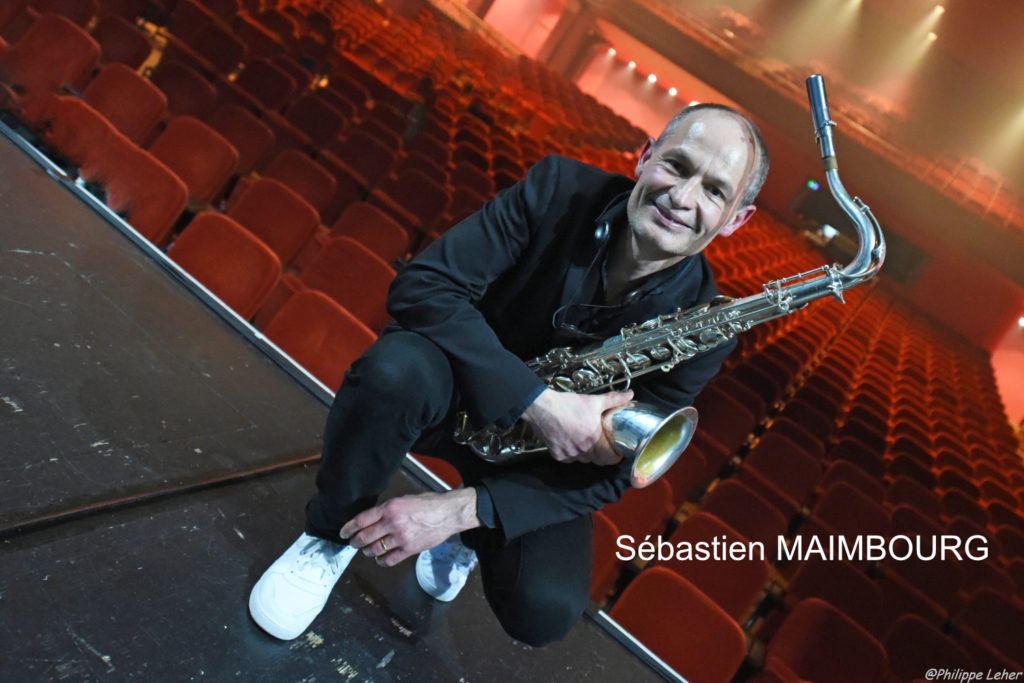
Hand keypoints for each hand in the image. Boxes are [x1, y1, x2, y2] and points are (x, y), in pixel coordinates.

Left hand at [339, 489, 479, 566]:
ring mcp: (401, 538)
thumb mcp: (403, 500)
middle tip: (353, 542)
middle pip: (364, 537)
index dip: (348, 528)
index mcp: (390, 508)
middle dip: (355, 542)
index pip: (361, 520)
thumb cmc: (427, 504)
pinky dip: (381, 561)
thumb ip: (386, 510)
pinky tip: (379, 559)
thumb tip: (371, 519)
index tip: (343, 532)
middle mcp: (393, 523)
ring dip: (367, 552)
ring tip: (366, 550)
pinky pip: (388, 560)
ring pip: (374, 550)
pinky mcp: (409, 549)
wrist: (447, 513)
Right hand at [521, 388, 633, 464]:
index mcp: (593, 437)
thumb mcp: (593, 401)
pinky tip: (572, 443)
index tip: (615, 451)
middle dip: (602, 456)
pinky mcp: (557, 454)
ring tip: (586, 443)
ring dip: (587, 454)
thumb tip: (629, 395)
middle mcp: (582, 448)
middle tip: (603, 447)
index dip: (614, 456)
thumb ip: (614, 399)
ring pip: (583, 460)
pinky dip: (572, 454)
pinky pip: (569, 459)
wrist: (542, 407)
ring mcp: (569, 453)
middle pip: (597, 461)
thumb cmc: (566, 405)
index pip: (609, 458)